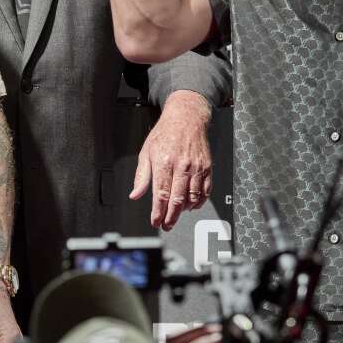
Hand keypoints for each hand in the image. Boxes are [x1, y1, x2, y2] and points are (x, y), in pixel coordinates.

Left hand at [131, 90, 211, 229]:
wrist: (186, 117)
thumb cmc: (165, 133)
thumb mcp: (146, 151)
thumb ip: (141, 176)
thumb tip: (135, 194)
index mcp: (164, 162)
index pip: (161, 194)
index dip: (158, 212)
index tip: (156, 221)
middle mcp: (181, 165)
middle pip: (177, 199)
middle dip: (171, 217)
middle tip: (166, 225)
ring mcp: (196, 167)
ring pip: (192, 197)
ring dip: (184, 210)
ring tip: (176, 214)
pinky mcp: (206, 167)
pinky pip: (205, 190)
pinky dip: (198, 201)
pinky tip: (191, 204)